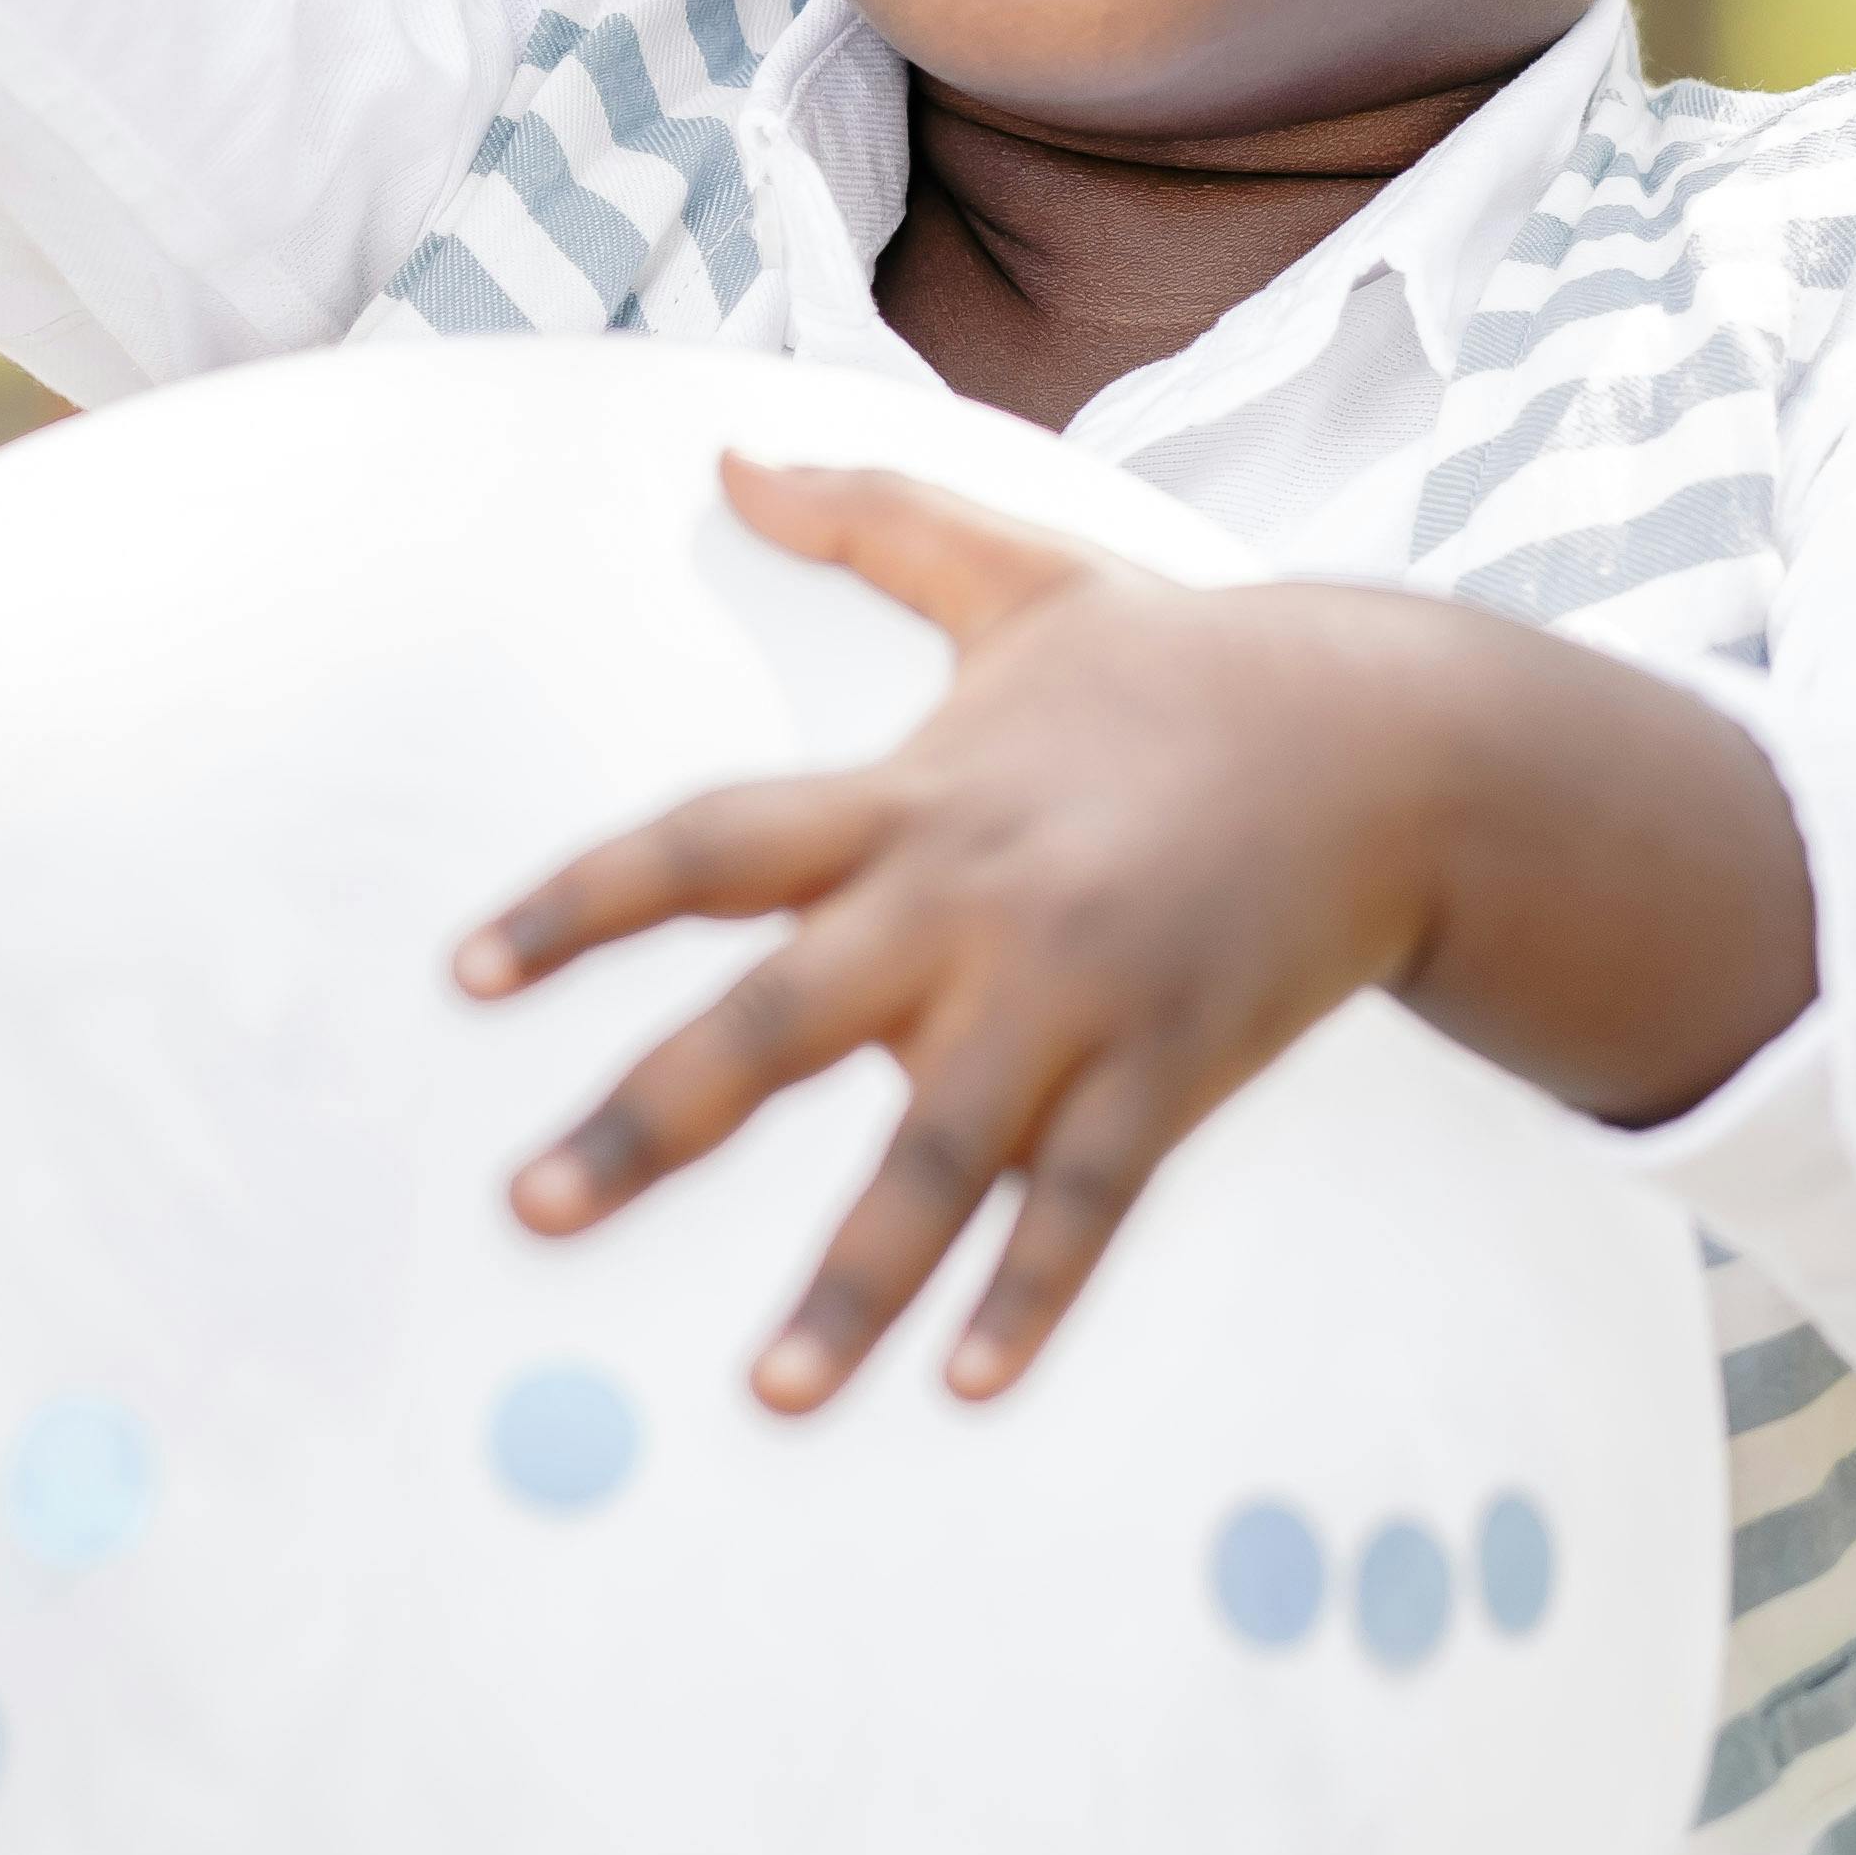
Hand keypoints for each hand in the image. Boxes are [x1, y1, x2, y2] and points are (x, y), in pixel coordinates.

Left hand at [456, 452, 1815, 1413]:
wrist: (1389, 740)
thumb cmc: (1185, 659)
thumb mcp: (1018, 571)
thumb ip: (868, 518)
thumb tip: (731, 458)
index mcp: (909, 796)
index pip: (705, 847)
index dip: (578, 903)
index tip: (466, 971)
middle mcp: (969, 902)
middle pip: (778, 1021)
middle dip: (648, 1122)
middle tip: (527, 1213)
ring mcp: (1076, 997)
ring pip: (937, 1160)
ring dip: (849, 1283)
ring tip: (767, 1396)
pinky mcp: (1173, 1070)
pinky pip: (1090, 1205)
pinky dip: (1031, 1297)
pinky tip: (967, 1387)